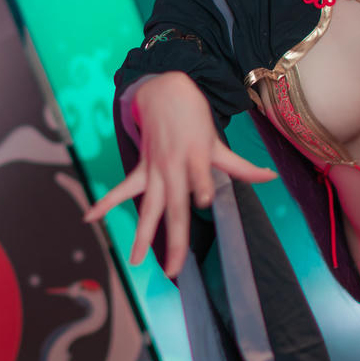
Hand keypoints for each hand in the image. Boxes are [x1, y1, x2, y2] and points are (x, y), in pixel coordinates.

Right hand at [84, 72, 277, 277]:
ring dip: (141, 234)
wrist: (164, 92)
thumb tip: (269, 176)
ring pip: (148, 206)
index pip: (199, 174)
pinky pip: (123, 188)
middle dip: (174, 238)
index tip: (201, 200)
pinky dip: (105, 202)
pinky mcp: (142, 168)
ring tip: (134, 260)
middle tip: (173, 268)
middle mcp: (173, 167)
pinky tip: (89, 218)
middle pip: (173, 206)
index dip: (200, 185)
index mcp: (196, 156)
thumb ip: (241, 166)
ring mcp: (154, 170)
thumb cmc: (194, 118)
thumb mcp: (217, 141)